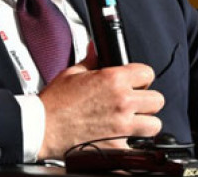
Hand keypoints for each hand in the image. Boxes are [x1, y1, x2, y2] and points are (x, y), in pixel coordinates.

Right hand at [37, 47, 164, 159]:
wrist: (40, 128)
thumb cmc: (54, 103)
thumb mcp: (72, 73)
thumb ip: (91, 60)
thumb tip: (95, 49)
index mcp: (114, 80)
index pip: (148, 73)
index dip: (142, 78)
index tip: (136, 84)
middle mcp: (122, 102)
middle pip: (157, 100)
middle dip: (147, 101)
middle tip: (135, 104)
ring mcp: (122, 126)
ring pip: (154, 125)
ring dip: (145, 124)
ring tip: (132, 123)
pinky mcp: (116, 147)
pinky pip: (135, 148)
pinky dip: (129, 146)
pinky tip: (119, 140)